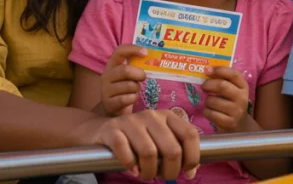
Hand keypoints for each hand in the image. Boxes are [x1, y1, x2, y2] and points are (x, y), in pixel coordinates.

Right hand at [77, 110, 199, 180]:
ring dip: (149, 172)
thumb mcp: (159, 141)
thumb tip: (192, 172)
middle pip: (172, 149)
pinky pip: (124, 151)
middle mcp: (151, 115)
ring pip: (149, 152)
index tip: (186, 171)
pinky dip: (130, 165)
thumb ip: (178, 153)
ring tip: (145, 175)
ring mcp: (131, 121)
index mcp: (167, 116)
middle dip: (170, 171)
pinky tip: (132, 170)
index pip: (190, 134)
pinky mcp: (112, 130)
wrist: (100, 131)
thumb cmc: (136, 141)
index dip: (192, 157)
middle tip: (161, 176)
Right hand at [102, 45, 148, 115]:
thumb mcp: (128, 75)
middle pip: (125, 70)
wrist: (114, 108)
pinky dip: (134, 98)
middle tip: (143, 78)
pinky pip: (127, 98)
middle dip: (139, 74)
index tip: (145, 53)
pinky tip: (132, 98)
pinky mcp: (109, 103)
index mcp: (112, 65)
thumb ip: (137, 66)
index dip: (133, 49)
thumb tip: (156, 59)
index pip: (119, 51)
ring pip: (129, 85)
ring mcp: (106, 90)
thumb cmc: (125, 88)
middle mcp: (106, 75)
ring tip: (136, 89)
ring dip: (137, 88)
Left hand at [202, 66, 249, 132]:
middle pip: (222, 86)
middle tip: (204, 86)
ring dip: (207, 101)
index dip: (219, 70)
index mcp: (243, 86)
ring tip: (210, 103)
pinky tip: (210, 112)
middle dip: (208, 84)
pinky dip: (206, 112)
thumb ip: (223, 79)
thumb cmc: (232, 102)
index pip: (233, 74)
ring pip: (213, 101)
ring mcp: (236, 111)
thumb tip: (206, 70)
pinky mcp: (229, 122)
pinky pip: (211, 113)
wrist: (240, 124)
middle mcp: (242, 98)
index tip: (207, 70)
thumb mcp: (233, 90)